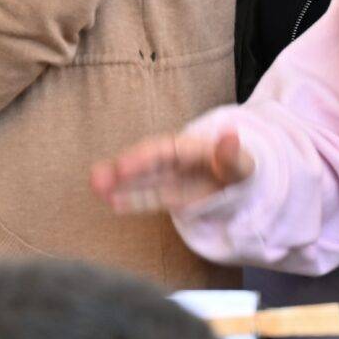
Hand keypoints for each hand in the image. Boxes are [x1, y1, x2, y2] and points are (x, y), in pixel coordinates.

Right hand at [90, 127, 251, 214]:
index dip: (140, 159)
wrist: (241, 182)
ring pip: (140, 181)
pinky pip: (148, 198)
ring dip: (118, 185)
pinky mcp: (169, 196)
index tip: (122, 167)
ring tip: (95, 187)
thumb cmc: (239, 168)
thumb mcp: (242, 164)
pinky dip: (132, 200)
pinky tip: (113, 204)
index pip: (160, 152)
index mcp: (187, 148)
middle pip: (143, 164)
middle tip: (96, 178)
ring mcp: (168, 179)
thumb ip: (232, 155)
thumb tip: (230, 134)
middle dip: (121, 170)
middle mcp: (172, 161)